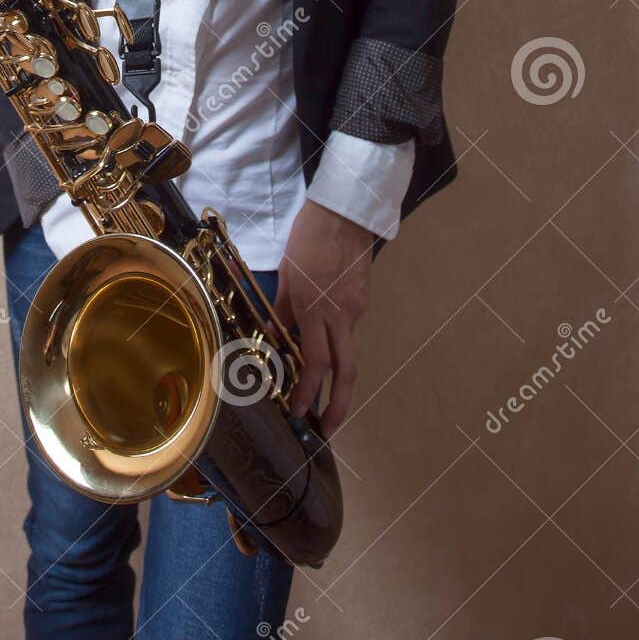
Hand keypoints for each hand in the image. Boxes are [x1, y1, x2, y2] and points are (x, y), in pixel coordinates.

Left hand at [272, 200, 375, 437]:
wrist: (345, 212)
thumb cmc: (308, 237)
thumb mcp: (286, 272)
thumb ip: (282, 309)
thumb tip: (274, 336)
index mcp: (314, 307)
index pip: (315, 362)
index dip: (309, 391)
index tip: (301, 412)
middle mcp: (340, 313)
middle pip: (346, 370)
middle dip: (339, 404)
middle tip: (329, 427)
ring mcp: (356, 308)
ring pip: (348, 349)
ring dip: (337, 375)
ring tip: (322, 392)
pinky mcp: (364, 299)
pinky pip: (349, 329)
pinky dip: (337, 343)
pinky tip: (325, 344)